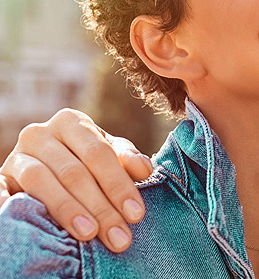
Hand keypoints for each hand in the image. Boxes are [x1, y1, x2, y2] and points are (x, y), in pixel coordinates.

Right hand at [0, 109, 152, 251]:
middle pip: (74, 172)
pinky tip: (26, 220)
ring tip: (89, 234)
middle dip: (100, 207)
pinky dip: (8, 203)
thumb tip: (144, 170)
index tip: (136, 214)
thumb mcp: (108, 154)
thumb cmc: (85, 160)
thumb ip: (126, 158)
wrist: (45, 163)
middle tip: (118, 236)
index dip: (119, 185)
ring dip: (67, 209)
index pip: (99, 154)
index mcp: (71, 122)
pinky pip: (0, 189)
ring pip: (41, 180)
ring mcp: (17, 155)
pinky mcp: (0, 176)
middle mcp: (40, 133)